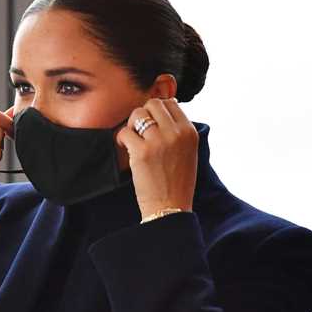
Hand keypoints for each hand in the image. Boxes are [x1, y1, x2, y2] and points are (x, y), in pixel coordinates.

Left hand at [116, 98, 198, 218]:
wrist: (170, 207)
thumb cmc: (178, 182)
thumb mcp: (189, 152)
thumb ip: (179, 131)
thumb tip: (165, 110)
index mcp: (190, 132)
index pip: (171, 104)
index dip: (159, 111)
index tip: (153, 123)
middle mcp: (176, 133)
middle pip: (153, 104)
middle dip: (144, 115)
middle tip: (141, 131)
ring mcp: (159, 141)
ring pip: (138, 114)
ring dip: (132, 125)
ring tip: (134, 140)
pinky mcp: (142, 152)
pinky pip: (125, 132)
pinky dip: (122, 139)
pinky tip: (125, 148)